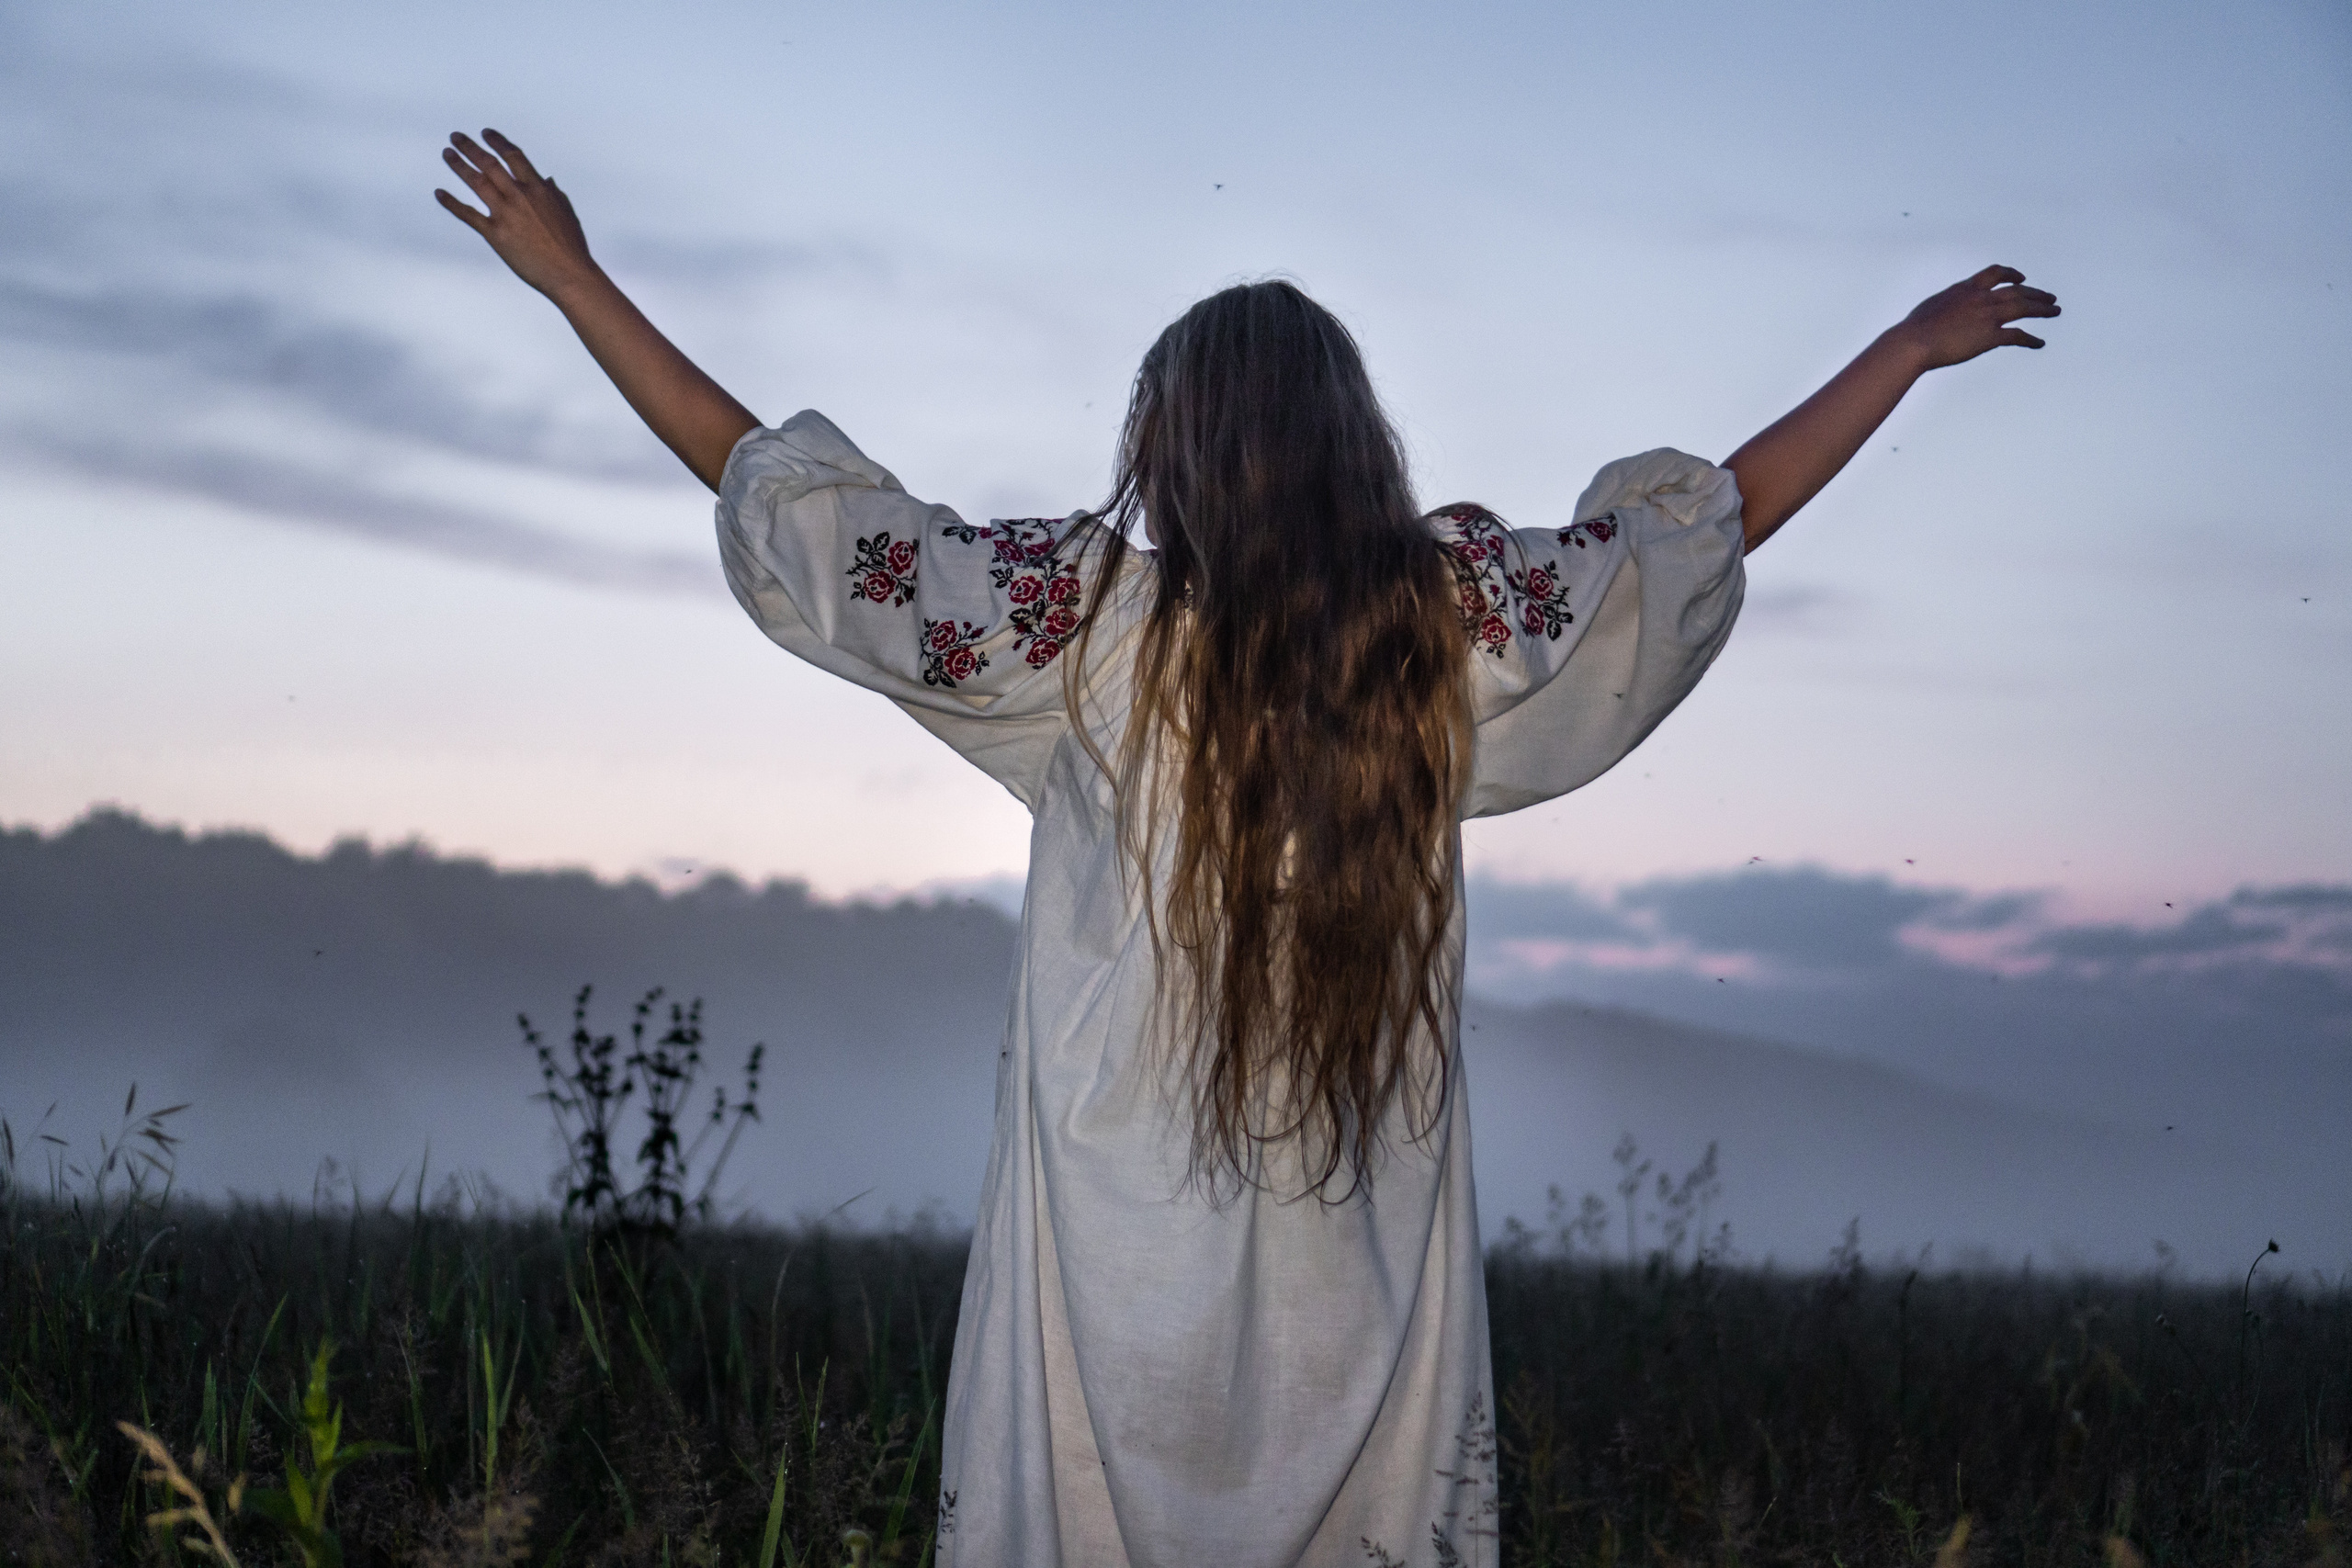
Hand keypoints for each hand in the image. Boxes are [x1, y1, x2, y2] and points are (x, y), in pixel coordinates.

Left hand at [436, 130, 598, 300]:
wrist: (568, 274)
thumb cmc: (572, 246)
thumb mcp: (566, 213)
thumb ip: (554, 193)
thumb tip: (546, 180)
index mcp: (539, 189)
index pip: (513, 156)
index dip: (498, 142)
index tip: (485, 133)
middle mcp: (519, 196)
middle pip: (490, 164)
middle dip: (470, 148)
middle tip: (455, 137)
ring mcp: (506, 214)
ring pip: (477, 182)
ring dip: (459, 166)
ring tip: (447, 154)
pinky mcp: (495, 234)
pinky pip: (468, 215)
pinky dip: (452, 203)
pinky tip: (439, 193)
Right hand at [1888, 265, 2060, 370]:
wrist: (1914, 342)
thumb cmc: (1914, 328)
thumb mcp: (1932, 307)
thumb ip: (1946, 305)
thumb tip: (1942, 311)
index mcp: (1966, 289)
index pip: (1995, 274)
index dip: (2012, 274)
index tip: (2021, 278)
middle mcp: (1981, 299)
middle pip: (2017, 291)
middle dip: (2036, 293)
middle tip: (2050, 297)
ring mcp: (1987, 317)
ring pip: (2024, 308)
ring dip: (2042, 309)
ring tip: (2055, 311)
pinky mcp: (1989, 337)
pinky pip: (2017, 336)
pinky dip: (2030, 339)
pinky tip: (2039, 343)